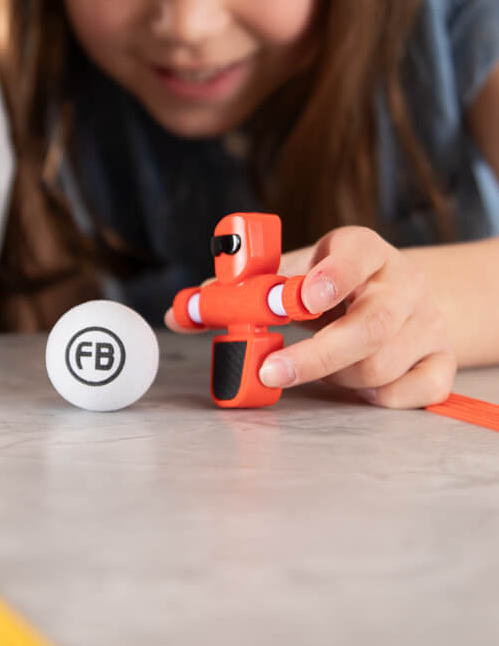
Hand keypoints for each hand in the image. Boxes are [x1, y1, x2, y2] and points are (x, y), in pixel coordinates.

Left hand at [260, 226, 454, 407]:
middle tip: (271, 371)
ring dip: (335, 377)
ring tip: (315, 365)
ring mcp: (429, 321)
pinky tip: (354, 381)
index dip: (332, 278)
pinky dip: (378, 396)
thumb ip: (253, 288)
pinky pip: (416, 392)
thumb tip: (202, 306)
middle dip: (317, 356)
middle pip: (371, 326)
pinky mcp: (443, 357)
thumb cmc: (330, 284)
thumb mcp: (295, 270)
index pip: (357, 254)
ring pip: (380, 367)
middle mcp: (405, 282)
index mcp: (364, 249)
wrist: (391, 293)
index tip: (303, 301)